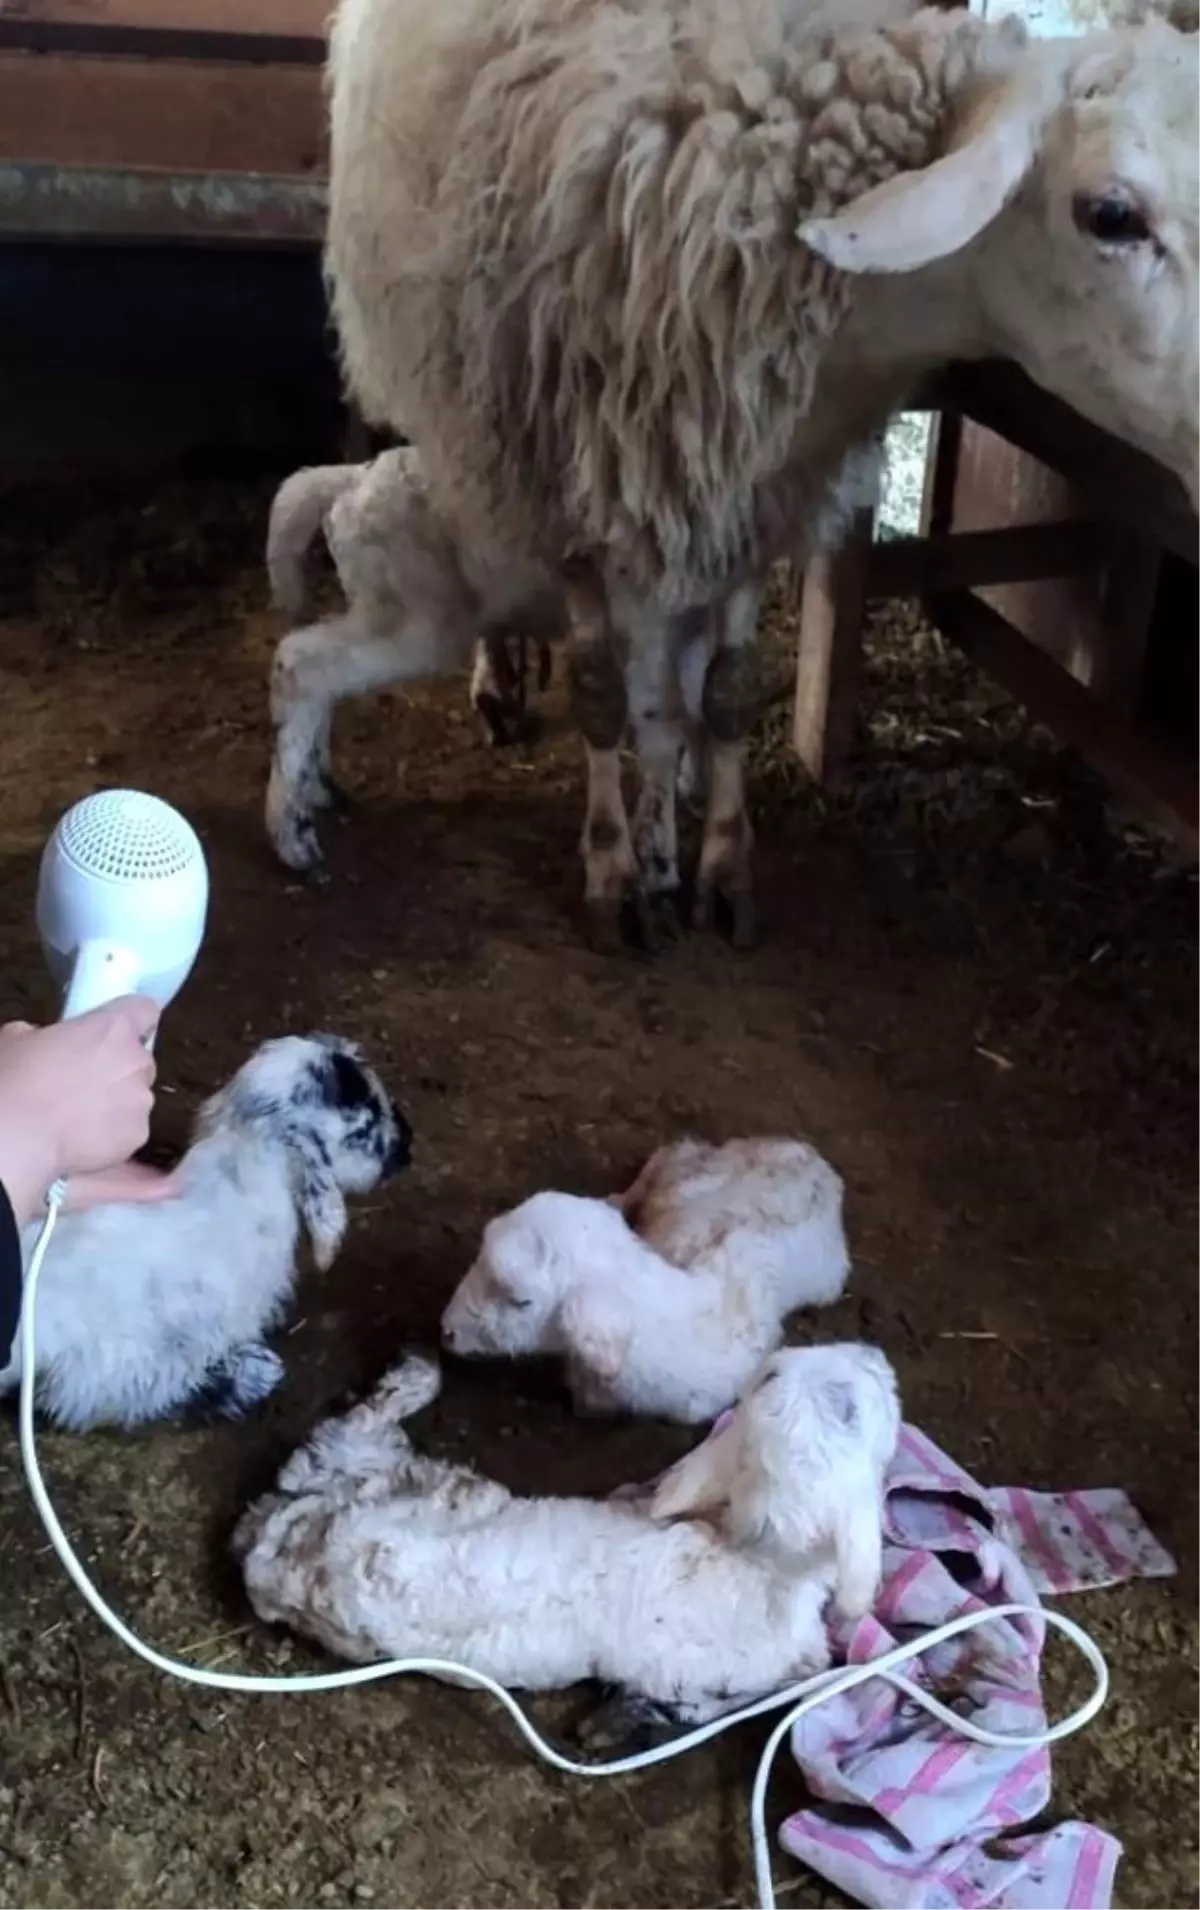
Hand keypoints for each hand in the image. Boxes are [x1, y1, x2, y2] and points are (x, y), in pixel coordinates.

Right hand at [0, 998, 161, 1222]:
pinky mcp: (138, 1135)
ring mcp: (141, 1100)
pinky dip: (112, 1135)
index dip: (132, 1019)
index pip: (144, 1010)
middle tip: (84, 1081)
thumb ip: (45, 1034)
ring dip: (116, 1104)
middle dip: (118, 1069)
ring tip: (78, 1116)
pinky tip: (82, 1138)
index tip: (116, 1030)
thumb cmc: (16, 1081)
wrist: (21, 1134)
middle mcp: (136, 1061)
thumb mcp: (17, 1039)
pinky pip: (130, 1131)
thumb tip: (42, 1040)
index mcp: (113, 1028)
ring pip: (136, 1098)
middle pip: (139, 1059)